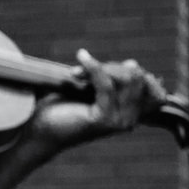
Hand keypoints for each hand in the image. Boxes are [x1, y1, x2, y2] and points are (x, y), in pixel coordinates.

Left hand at [29, 50, 163, 150]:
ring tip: (76, 72)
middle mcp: (131, 120)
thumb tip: (133, 63)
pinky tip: (81, 58)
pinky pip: (106, 83)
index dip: (131, 71)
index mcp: (132, 114)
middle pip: (138, 77)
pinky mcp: (104, 119)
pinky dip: (93, 67)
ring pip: (126, 78)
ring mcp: (120, 121)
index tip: (102, 70)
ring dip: (101, 68)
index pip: (151, 84)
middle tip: (84, 70)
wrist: (38, 131)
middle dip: (112, 66)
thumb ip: (116, 80)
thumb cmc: (62, 109)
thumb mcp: (94, 90)